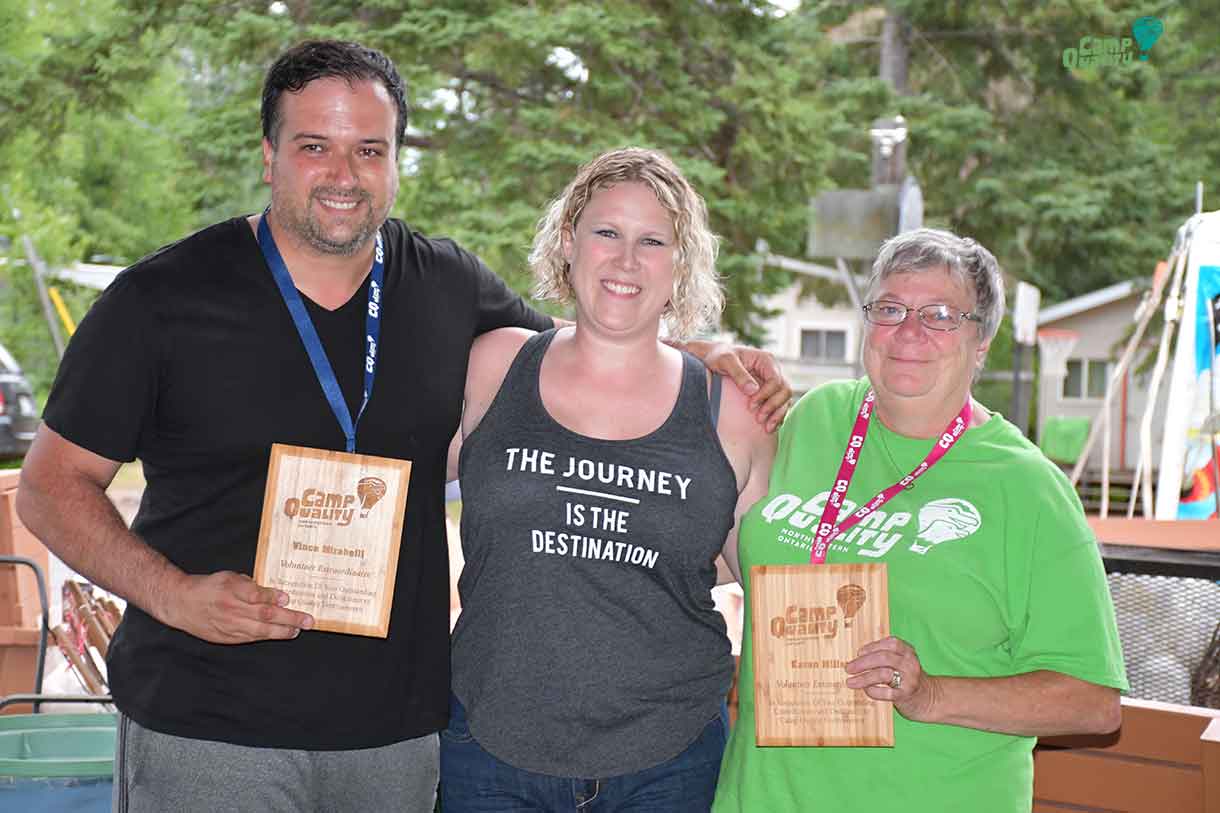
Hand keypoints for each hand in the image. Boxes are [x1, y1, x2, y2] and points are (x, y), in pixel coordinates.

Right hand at [159, 571, 314, 643]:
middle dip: (289, 618)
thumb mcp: (229, 577)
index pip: (255, 594)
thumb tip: (273, 593)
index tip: (287, 598)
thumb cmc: (209, 587)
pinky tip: (283, 634)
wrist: (182, 604)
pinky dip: (268, 636)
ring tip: (298, 630)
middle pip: (264, 615)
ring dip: (283, 631)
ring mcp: (229, 625)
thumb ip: (250, 584)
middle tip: (308, 620)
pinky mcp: (227, 637)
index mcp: (231, 589)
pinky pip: (252, 637)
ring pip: (261, 630)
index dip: (272, 597)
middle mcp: (231, 608)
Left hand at [698, 343, 791, 431]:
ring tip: (766, 428)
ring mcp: (771, 382)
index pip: (775, 380)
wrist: (712, 358)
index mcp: (766, 360)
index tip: (751, 405)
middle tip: (758, 419)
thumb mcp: (725, 361)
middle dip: (773, 406)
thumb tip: (753, 390)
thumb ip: (739, 374)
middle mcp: (772, 370)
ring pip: (784, 399)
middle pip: (784, 390)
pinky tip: (768, 427)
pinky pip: (778, 405)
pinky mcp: (768, 392)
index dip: (766, 395)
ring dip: (777, 414)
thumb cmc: (718, 356)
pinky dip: (776, 417)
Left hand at [845, 636, 938, 721]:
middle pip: (883, 658)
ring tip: (850, 682)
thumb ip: (883, 657)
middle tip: (848, 668)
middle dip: (862, 663)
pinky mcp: (907, 695)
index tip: (858, 653)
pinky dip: (873, 691)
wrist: (928, 699)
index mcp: (908, 652)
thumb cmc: (906, 678)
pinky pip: (887, 693)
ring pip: (883, 674)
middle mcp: (910, 664)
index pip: (891, 643)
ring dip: (863, 678)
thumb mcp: (900, 663)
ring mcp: (910, 679)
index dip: (873, 646)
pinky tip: (866, 690)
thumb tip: (856, 659)